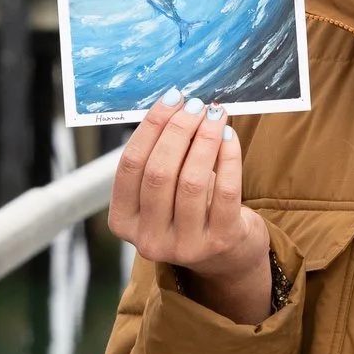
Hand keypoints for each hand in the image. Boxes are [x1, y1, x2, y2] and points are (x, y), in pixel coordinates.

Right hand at [107, 95, 271, 323]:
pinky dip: (228, 157)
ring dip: (204, 139)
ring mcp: (185, 246)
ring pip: (192, 181)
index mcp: (123, 222)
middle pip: (159, 172)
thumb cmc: (189, 210)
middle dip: (178, 130)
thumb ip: (159, 157)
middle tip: (196, 104)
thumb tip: (173, 104)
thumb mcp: (161, 192)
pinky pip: (225, 191)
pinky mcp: (220, 242)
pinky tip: (229, 136)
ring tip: (215, 114)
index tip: (171, 98)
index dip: (150, 127)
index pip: (130, 166)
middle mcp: (149, 239)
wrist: (226, 255)